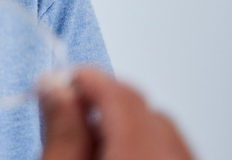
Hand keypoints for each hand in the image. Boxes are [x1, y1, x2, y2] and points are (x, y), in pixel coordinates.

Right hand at [39, 68, 193, 159]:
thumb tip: (54, 86)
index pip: (119, 92)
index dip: (83, 78)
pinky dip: (145, 145)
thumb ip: (61, 128)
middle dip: (104, 102)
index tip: (58, 81)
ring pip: (161, 129)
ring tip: (89, 140)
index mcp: (144, 151)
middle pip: (143, 108)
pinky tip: (115, 154)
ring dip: (124, 125)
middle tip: (68, 110)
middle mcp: (177, 156)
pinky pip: (172, 149)